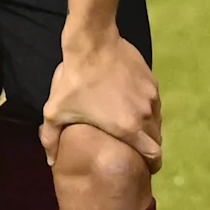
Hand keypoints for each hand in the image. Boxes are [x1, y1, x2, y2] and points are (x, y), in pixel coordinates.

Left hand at [42, 31, 163, 170]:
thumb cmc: (75, 81)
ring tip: (132, 124)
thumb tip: (52, 161)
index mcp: (128, 128)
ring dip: (148, 126)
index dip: (152, 164)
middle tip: (135, 147)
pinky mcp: (152, 80)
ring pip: (156, 119)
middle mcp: (145, 114)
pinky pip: (153, 101)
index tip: (145, 166)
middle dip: (149, 146)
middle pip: (157, 139)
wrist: (92, 43)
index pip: (153, 154)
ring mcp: (151, 96)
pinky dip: (146, 107)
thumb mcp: (56, 113)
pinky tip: (130, 102)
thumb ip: (52, 140)